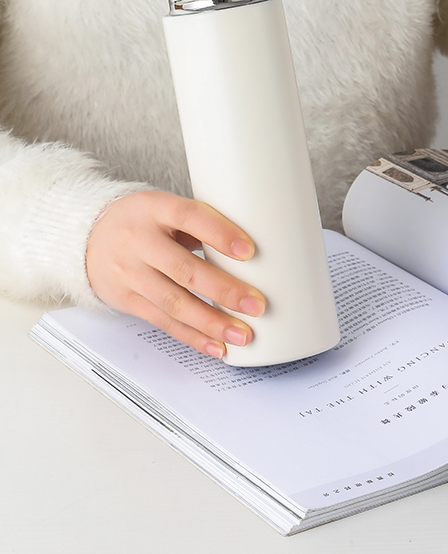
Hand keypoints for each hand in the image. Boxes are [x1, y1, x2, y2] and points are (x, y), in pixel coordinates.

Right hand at [86, 190, 265, 358]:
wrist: (85, 236)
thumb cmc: (143, 220)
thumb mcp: (166, 208)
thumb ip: (201, 224)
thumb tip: (252, 252)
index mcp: (154, 207)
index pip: (189, 216)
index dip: (219, 233)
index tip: (249, 251)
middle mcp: (138, 241)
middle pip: (184, 270)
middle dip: (224, 291)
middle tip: (257, 305)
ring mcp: (129, 273)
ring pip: (174, 303)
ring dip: (212, 323)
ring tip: (242, 334)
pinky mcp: (127, 300)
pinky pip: (163, 322)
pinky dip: (193, 337)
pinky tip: (216, 346)